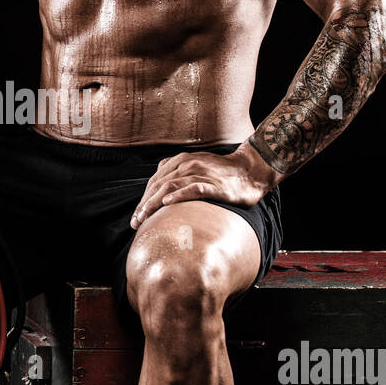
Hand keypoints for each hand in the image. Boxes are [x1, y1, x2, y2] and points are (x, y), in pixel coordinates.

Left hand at [129, 147, 272, 228]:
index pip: (154, 182)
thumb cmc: (222, 174)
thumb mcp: (196, 168)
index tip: (136, 217)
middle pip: (158, 185)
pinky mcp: (213, 183)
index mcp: (180, 161)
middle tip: (136, 223)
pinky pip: (192, 188)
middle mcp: (187, 164)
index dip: (143, 200)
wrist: (250, 170)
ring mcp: (200, 172)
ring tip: (145, 217)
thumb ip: (178, 174)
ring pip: (170, 186)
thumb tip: (160, 192)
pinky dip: (178, 195)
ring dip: (154, 203)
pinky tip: (168, 204)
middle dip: (144, 205)